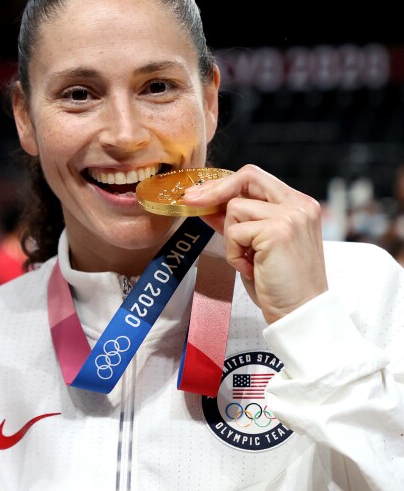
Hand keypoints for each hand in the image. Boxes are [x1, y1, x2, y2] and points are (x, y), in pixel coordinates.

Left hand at [183, 164, 327, 323]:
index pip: (256, 178)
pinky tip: (251, 268)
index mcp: (299, 205)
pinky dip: (234, 253)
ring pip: (235, 207)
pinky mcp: (277, 231)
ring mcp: (291, 216)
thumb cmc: (279, 283)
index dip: (225, 184)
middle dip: (214, 189)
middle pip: (247, 176)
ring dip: (231, 237)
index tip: (200, 194)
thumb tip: (204, 203)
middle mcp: (299, 205)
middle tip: (190, 201)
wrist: (299, 313)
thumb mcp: (256, 245)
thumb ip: (238, 221)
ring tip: (248, 260)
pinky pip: (234, 231)